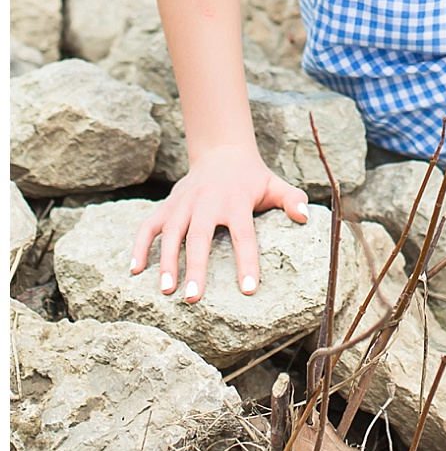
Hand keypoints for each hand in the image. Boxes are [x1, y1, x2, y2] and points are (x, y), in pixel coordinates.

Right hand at [130, 146, 308, 301]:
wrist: (222, 152)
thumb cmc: (252, 178)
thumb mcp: (275, 184)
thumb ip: (291, 199)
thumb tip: (305, 217)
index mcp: (237, 200)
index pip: (244, 234)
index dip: (247, 262)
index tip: (248, 290)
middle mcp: (208, 201)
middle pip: (200, 236)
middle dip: (195, 267)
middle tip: (193, 298)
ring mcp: (184, 203)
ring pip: (171, 231)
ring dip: (166, 260)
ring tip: (166, 290)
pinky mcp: (167, 204)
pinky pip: (148, 225)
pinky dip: (139, 245)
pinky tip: (134, 270)